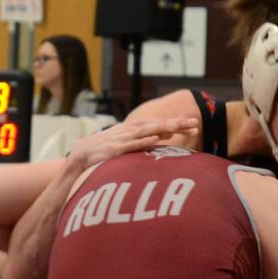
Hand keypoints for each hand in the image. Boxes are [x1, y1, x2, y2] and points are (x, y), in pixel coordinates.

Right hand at [66, 117, 193, 169]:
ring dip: (164, 128)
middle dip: (176, 124)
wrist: (82, 154)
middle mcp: (132, 130)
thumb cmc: (108, 149)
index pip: (161, 124)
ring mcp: (124, 139)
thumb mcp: (130, 142)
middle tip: (195, 124)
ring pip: (148, 131)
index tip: (195, 124)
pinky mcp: (116, 149)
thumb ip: (147, 138)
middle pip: (158, 125)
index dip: (178, 124)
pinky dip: (143, 140)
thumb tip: (166, 136)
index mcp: (136, 128)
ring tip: (180, 127)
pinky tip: (155, 137)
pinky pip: (132, 144)